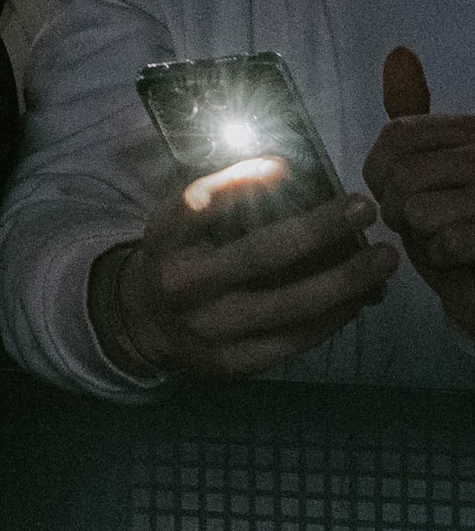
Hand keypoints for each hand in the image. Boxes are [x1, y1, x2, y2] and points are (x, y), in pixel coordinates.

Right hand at [93, 166, 396, 380]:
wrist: (148, 324)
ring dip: (345, 280)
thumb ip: (223, 201)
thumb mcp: (182, 222)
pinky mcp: (232, 363)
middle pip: (259, 255)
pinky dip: (332, 317)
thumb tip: (291, 174)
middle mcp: (182, 285)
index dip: (240, 184)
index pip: (198, 205)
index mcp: (164, 240)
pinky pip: (293, 340)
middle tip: (364, 207)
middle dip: (319, 229)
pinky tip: (360, 297)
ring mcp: (208, 330)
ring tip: (383, 258)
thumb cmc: (181, 255)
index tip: (285, 166)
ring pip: (288, 305)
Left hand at [364, 46, 474, 339]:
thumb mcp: (433, 166)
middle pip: (403, 174)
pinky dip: (439, 257)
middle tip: (415, 223)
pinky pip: (444, 241)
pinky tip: (456, 257)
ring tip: (436, 237)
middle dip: (395, 208)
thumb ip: (416, 118)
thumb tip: (400, 54)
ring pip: (418, 209)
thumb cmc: (457, 223)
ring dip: (417, 235)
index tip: (389, 189)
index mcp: (470, 131)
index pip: (397, 133)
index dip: (378, 168)